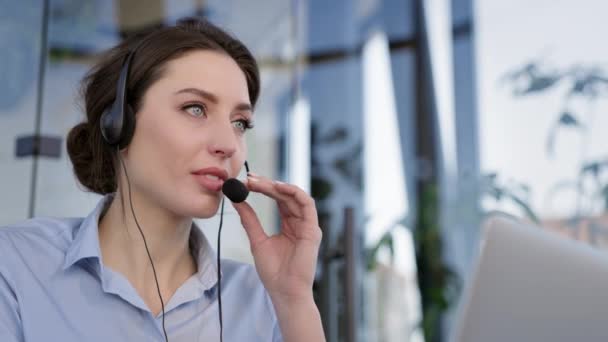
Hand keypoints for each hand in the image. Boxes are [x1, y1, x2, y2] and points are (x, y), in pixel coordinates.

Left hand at [231, 173, 321, 301]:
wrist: (284, 291)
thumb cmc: (274, 272)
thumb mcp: (257, 240)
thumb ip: (250, 220)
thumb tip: (237, 201)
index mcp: (289, 224)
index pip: (278, 199)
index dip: (264, 188)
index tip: (246, 181)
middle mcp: (300, 222)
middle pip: (285, 195)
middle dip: (267, 184)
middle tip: (249, 178)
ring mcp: (307, 225)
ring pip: (295, 196)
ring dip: (277, 186)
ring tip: (259, 182)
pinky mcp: (313, 230)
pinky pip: (307, 204)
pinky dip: (294, 192)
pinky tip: (278, 187)